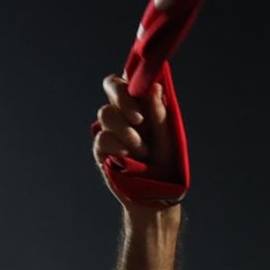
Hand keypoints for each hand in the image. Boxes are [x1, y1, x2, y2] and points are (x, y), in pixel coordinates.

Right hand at [93, 74, 176, 205]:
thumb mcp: (168, 139)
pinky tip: (126, 156)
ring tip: (142, 151)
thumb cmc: (167, 165)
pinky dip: (115, 145)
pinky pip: (101, 137)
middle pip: (111, 85)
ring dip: (125, 131)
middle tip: (139, 119)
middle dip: (124, 99)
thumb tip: (154, 86)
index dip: (131, 74)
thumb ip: (159, 114)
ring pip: (106, 113)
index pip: (131, 78)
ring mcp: (111, 129)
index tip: (140, 87)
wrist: (155, 195)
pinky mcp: (101, 148)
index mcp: (143, 105)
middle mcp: (125, 112)